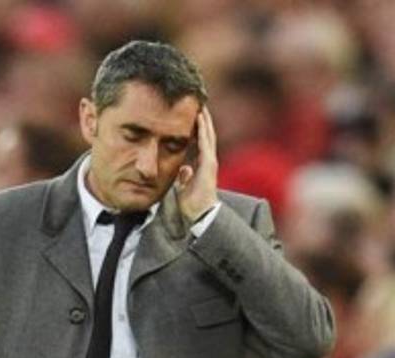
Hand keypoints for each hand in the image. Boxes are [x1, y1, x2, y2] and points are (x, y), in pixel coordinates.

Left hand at [176, 105, 217, 223]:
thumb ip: (184, 177)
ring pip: (208, 136)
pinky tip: (200, 118)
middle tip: (198, 103)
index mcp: (203, 165)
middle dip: (203, 120)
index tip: (192, 115)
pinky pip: (206, 143)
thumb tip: (184, 169)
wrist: (200, 216)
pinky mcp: (209, 164)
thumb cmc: (193, 205)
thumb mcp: (183, 187)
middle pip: (206, 136)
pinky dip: (203, 130)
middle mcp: (209, 161)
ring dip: (204, 121)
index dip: (197, 129)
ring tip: (200, 106)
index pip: (200, 142)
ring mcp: (210, 162)